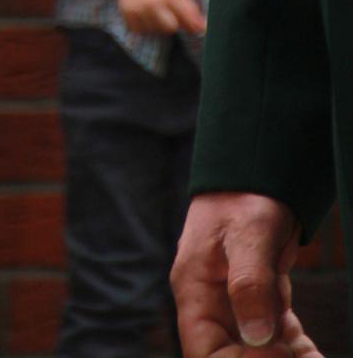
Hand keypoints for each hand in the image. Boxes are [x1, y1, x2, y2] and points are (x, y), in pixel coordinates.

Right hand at [112, 0, 206, 34]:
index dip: (195, 26)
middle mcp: (154, 2)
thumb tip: (203, 28)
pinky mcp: (128, 14)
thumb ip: (189, 8)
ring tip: (154, 13)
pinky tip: (144, 15)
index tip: (199, 29)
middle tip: (169, 16)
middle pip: (171, 28)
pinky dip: (144, 27)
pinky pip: (141, 31)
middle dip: (172, 25)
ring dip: (157, 26)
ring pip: (156, 31)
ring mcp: (140, 8)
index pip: (187, 17)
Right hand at [172, 193, 321, 357]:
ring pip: (258, 351)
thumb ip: (249, 282)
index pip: (205, 349)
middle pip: (231, 355)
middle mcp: (211, 304)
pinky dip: (297, 352)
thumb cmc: (245, 195)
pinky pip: (277, 339)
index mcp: (194, 289)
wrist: (257, 172)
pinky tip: (315, 357)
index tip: (277, 353)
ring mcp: (236, 305)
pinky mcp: (261, 302)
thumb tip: (256, 335)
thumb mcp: (249, 233)